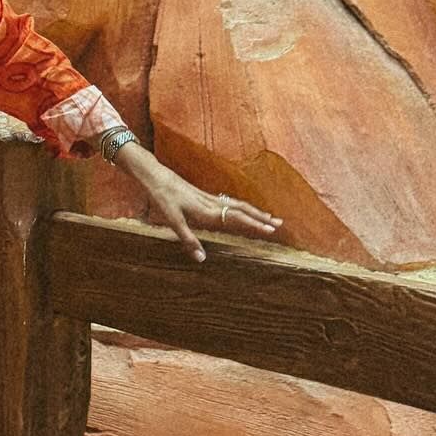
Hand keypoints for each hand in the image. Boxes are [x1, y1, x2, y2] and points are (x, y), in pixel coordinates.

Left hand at [112, 143, 282, 263]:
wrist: (155, 176)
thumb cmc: (163, 198)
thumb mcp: (172, 221)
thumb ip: (188, 240)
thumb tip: (202, 259)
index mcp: (207, 210)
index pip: (237, 218)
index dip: (255, 224)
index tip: (271, 230)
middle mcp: (212, 203)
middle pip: (243, 210)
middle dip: (262, 217)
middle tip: (280, 224)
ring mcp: (210, 198)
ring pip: (238, 205)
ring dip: (255, 211)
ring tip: (270, 217)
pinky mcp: (205, 196)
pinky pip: (230, 202)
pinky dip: (243, 207)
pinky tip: (245, 210)